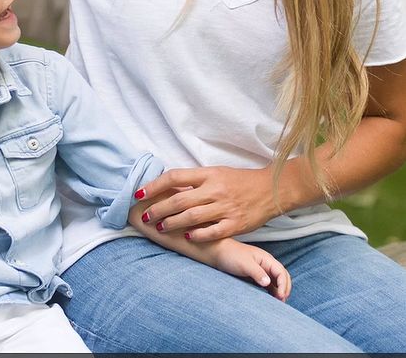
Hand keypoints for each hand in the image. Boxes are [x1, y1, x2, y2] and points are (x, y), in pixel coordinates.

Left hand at [135, 165, 277, 240]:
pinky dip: (197, 234)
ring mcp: (225, 207)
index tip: (140, 193)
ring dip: (172, 223)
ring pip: (192, 217)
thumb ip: (195, 181)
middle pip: (179, 200)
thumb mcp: (217, 173)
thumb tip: (168, 187)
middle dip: (158, 209)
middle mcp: (215, 189)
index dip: (154, 185)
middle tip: (146, 216)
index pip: (175, 177)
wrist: (272, 189)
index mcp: (209, 174)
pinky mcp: (236, 224)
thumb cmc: (239, 181)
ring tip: (160, 227)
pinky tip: (187, 236)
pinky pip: (212, 231)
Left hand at [215, 238, 290, 300]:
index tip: (281, 296)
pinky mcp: (255, 276)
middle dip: (284, 288)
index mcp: (266, 259)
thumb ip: (257, 272)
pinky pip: (268, 285)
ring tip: (278, 303)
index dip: (284, 285)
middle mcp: (266, 264)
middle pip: (282, 277)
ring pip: (276, 281)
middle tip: (282, 301)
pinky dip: (272, 291)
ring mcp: (261, 270)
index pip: (281, 272)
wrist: (218, 253)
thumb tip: (268, 283)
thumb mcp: (244, 264)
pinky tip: (270, 299)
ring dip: (279, 291)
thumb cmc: (231, 255)